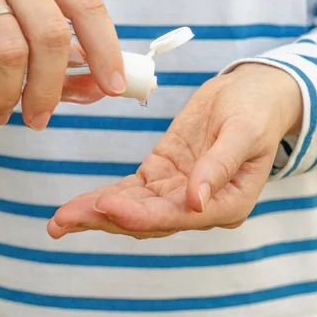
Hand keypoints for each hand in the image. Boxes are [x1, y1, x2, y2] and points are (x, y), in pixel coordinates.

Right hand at [0, 0, 124, 128]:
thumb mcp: (22, 3)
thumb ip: (59, 44)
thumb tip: (93, 90)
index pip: (88, 6)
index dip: (106, 51)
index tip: (112, 88)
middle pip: (51, 35)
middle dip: (51, 88)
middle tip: (40, 119)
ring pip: (9, 50)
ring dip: (10, 96)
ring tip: (1, 115)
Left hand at [47, 63, 302, 239]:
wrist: (252, 94)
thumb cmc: (257, 109)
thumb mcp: (245, 130)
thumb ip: (221, 165)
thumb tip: (197, 202)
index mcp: (229, 203)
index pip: (179, 215)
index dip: (141, 214)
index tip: (106, 205)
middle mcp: (202, 207)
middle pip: (150, 219)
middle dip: (106, 219)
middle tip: (63, 221)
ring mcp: (180, 191)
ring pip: (135, 208)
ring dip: (97, 214)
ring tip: (59, 221)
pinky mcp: (164, 173)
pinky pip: (132, 190)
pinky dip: (106, 196)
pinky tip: (79, 204)